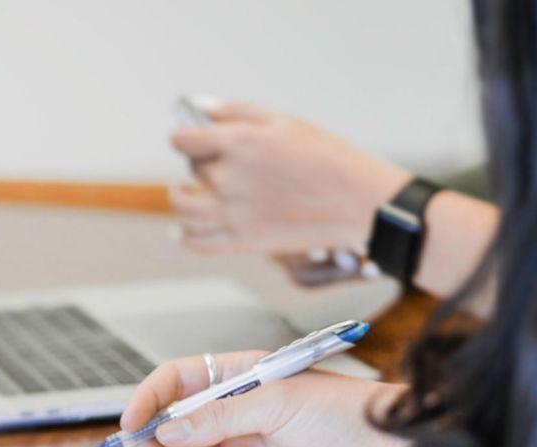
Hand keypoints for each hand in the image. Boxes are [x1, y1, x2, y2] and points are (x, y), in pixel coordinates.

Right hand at [121, 351, 439, 446]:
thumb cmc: (347, 411)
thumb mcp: (277, 401)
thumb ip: (218, 417)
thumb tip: (168, 429)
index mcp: (239, 378)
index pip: (179, 382)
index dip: (150, 399)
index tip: (132, 423)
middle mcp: (236, 414)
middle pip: (175, 427)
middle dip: (157, 443)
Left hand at [170, 101, 409, 257]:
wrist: (357, 201)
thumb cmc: (326, 157)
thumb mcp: (285, 121)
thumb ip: (239, 112)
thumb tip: (205, 112)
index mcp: (238, 142)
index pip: (184, 139)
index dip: (184, 136)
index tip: (188, 138)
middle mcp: (229, 177)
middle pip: (194, 168)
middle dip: (200, 162)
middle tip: (218, 162)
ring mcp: (234, 212)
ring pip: (184, 205)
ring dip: (179, 196)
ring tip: (181, 193)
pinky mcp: (244, 241)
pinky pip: (199, 243)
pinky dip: (185, 239)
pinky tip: (180, 233)